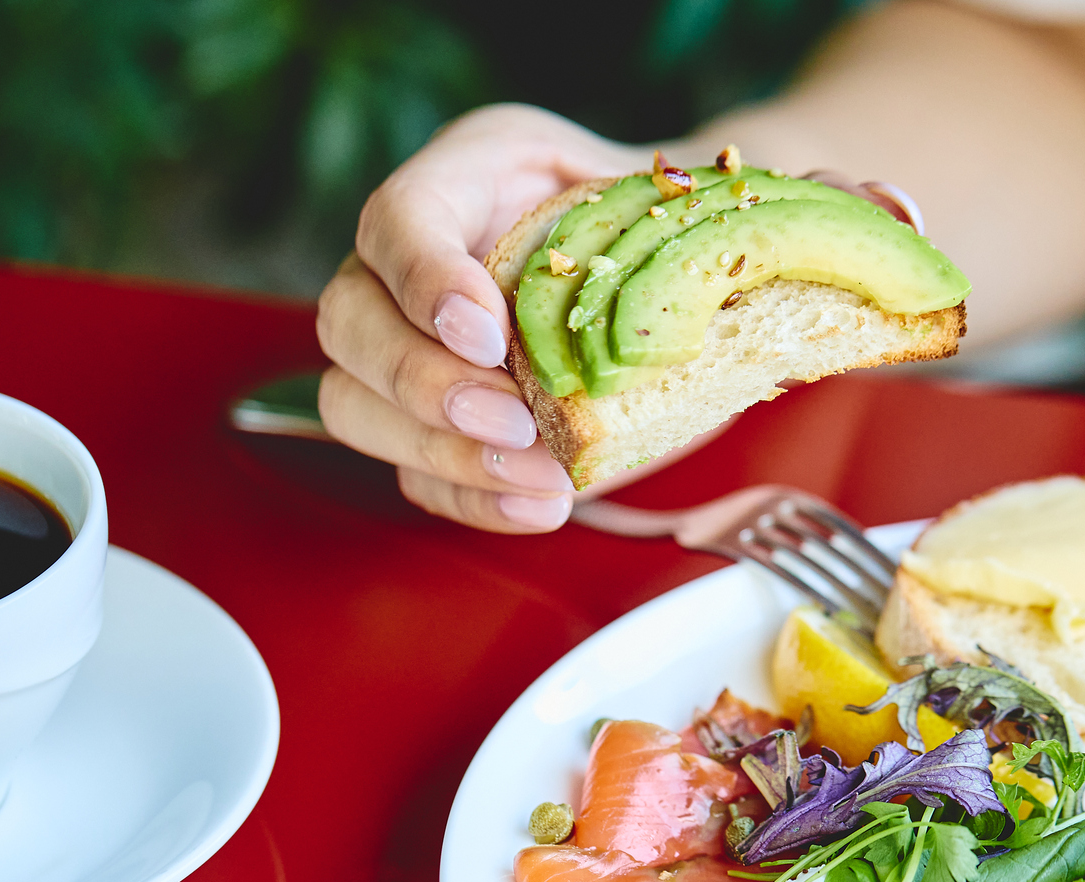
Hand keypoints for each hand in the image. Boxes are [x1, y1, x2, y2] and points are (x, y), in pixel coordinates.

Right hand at [315, 104, 639, 532]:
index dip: (426, 280)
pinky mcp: (429, 422)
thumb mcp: (669, 195)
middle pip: (347, 317)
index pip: (399, 216)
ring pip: (353, 401)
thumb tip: (737, 253)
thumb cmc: (665, 228)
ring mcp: (404, 342)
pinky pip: (412, 469)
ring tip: (542, 476)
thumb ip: (668, 227)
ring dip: (443, 451)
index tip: (488, 336)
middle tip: (514, 421)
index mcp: (471, 173)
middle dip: (424, 382)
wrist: (677, 284)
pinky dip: (470, 497)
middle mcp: (410, 256)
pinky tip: (538, 505)